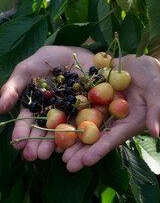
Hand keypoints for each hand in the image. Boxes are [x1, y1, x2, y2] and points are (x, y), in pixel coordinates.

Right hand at [0, 46, 93, 160]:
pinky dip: (76, 133)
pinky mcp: (86, 110)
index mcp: (37, 104)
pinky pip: (81, 122)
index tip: (18, 144)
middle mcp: (52, 112)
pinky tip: (70, 143)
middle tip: (34, 156)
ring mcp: (69, 112)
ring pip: (61, 130)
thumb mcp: (27, 69)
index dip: (22, 132)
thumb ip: (13, 88)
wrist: (77, 52)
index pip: (27, 120)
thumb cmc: (49, 58)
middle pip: (44, 130)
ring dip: (54, 143)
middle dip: (37, 143)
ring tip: (49, 154)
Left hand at [62, 54, 159, 171]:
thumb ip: (156, 109)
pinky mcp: (94, 98)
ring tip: (57, 150)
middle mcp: (114, 119)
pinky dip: (70, 117)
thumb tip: (156, 133)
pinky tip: (58, 124)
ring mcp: (103, 108)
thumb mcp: (156, 90)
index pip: (114, 139)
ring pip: (86, 125)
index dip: (100, 150)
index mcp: (130, 121)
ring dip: (73, 138)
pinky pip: (81, 108)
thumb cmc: (153, 75)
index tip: (86, 162)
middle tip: (67, 164)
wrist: (139, 63)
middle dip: (82, 151)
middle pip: (97, 137)